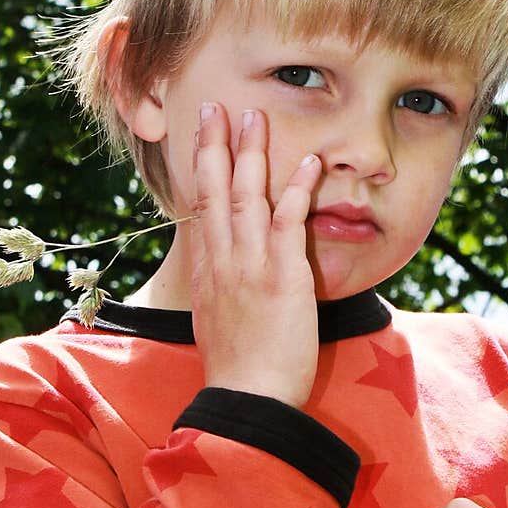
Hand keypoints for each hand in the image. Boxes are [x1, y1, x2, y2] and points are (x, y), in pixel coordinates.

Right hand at [190, 101, 321, 409]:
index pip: (199, 209)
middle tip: (214, 108)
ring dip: (250, 153)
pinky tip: (309, 163)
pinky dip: (297, 189)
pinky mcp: (283, 276)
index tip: (199, 139)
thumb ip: (218, 293)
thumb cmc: (237, 371)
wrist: (247, 399)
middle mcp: (223, 261)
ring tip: (253, 116)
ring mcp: (251, 265)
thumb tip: (219, 281)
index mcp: (207, 272)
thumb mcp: (213, 324)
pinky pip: (289, 222)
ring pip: (246, 196)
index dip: (197, 170)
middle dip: (213, 146)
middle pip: (212, 191)